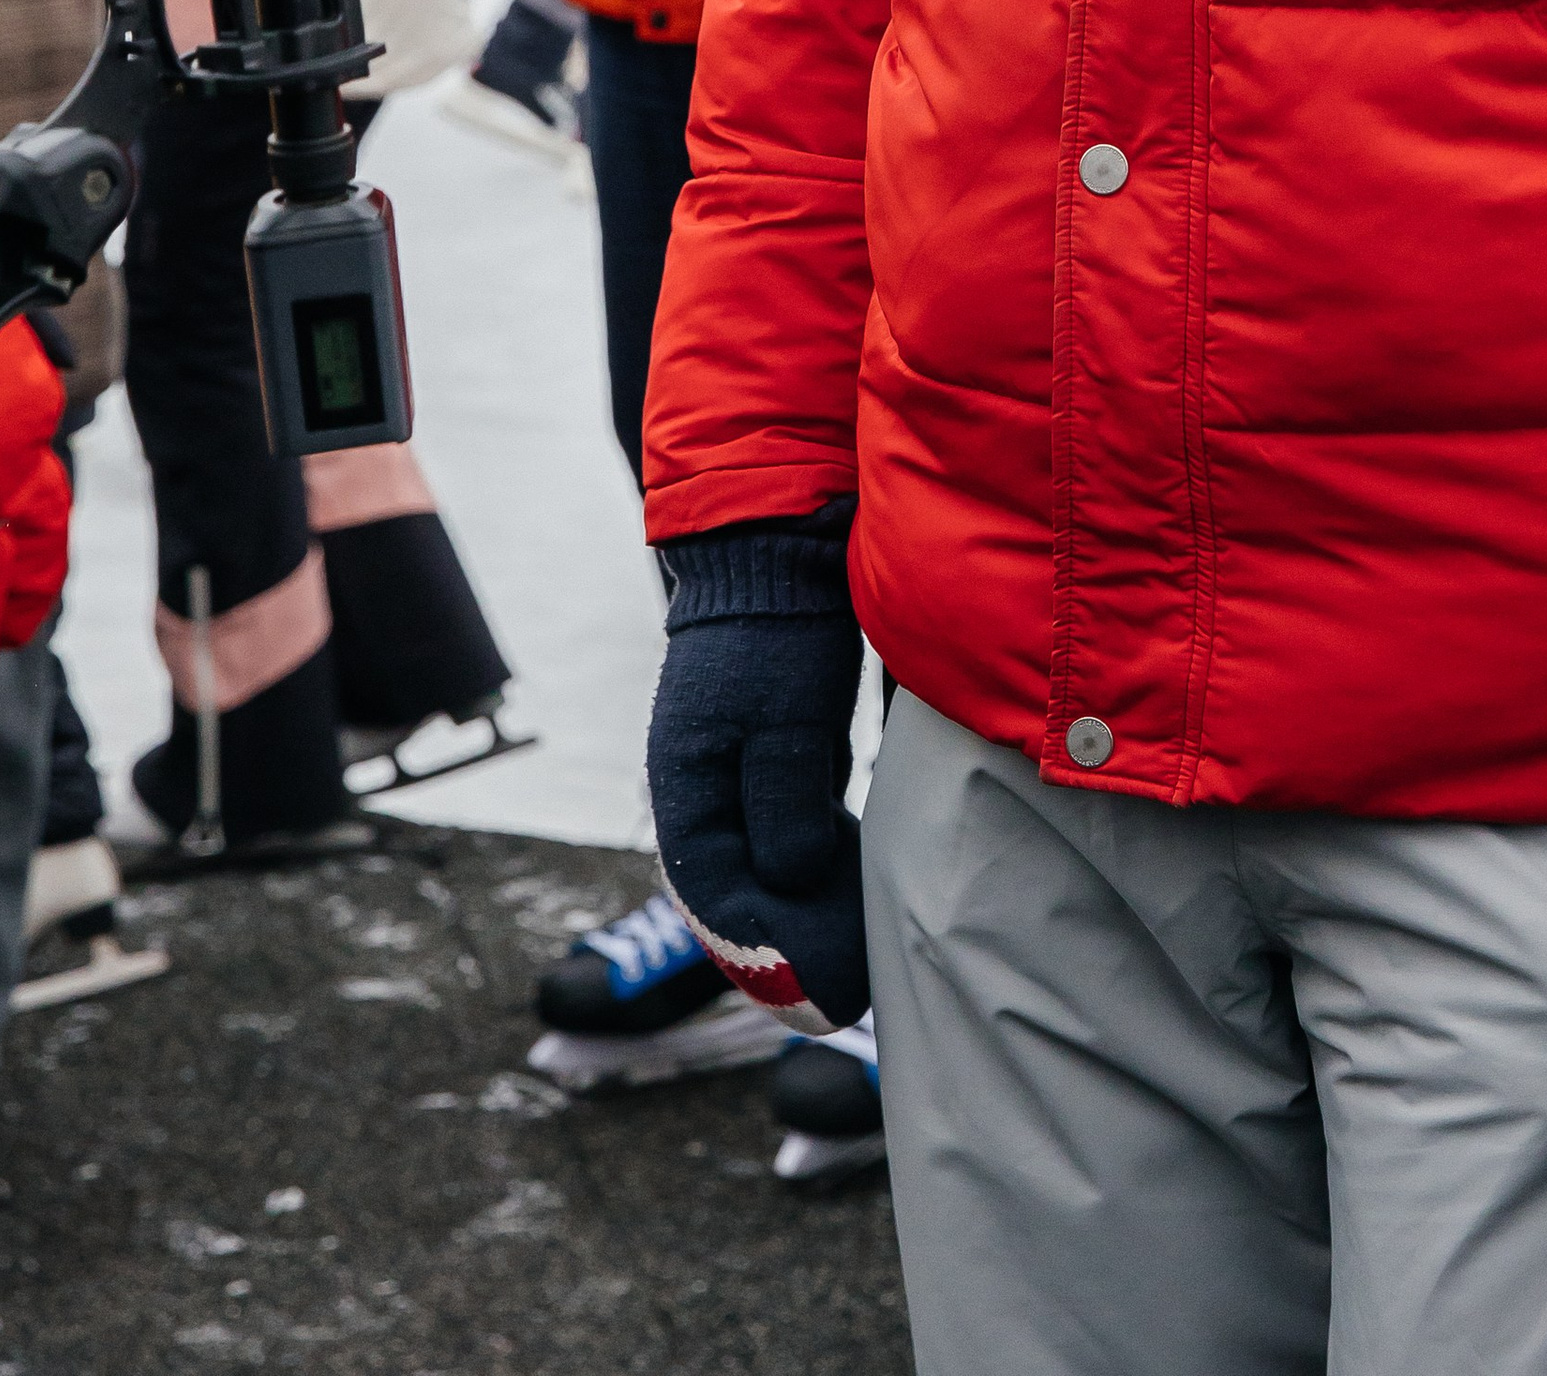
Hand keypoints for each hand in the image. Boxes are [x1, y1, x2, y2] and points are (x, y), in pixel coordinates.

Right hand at [646, 523, 867, 1031]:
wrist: (781, 554)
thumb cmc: (776, 631)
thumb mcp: (782, 719)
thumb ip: (784, 805)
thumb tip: (793, 885)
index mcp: (685, 791)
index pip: (717, 901)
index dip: (768, 954)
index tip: (822, 992)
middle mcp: (703, 794)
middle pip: (741, 896)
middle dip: (791, 946)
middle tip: (850, 993)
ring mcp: (739, 778)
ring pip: (770, 869)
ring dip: (808, 912)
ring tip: (861, 952)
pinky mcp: (776, 762)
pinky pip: (791, 836)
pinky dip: (819, 869)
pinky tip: (859, 886)